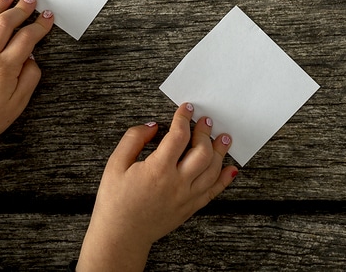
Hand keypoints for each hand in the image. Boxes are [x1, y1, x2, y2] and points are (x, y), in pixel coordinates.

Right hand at [77, 102, 236, 271]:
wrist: (120, 236)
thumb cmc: (115, 202)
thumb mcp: (115, 165)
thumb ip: (133, 140)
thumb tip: (153, 126)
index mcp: (157, 170)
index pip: (178, 136)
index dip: (184, 118)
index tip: (186, 109)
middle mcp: (176, 183)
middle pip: (202, 151)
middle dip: (205, 132)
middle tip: (205, 120)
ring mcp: (186, 197)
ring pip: (212, 170)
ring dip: (220, 151)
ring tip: (223, 138)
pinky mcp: (190, 208)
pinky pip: (213, 192)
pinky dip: (225, 179)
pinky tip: (231, 168)